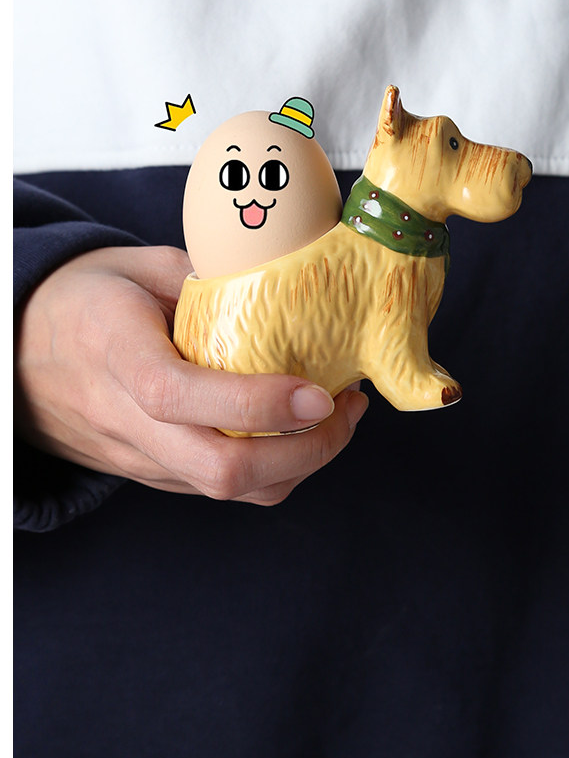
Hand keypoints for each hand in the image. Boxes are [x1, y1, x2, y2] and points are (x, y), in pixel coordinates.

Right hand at [14, 245, 368, 504]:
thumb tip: (284, 288)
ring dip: (300, 466)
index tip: (318, 391)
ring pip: (227, 491)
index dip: (256, 402)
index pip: (178, 396)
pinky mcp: (153, 473)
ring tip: (340, 419)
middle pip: (217, 469)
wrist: (22, 352)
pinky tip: (300, 432)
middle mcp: (124, 418)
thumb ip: (203, 279)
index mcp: (114, 352)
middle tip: (347, 408)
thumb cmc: (86, 298)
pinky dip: (275, 470)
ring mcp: (138, 456)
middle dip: (304, 452)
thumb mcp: (137, 265)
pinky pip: (221, 490)